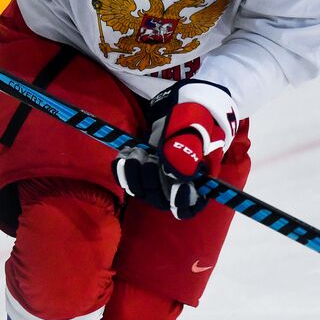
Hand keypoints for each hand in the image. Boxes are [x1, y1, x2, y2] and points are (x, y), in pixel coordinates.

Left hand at [114, 79, 238, 219]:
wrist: (182, 113)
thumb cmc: (196, 124)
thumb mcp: (198, 135)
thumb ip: (190, 154)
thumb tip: (177, 175)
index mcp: (198, 183)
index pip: (188, 207)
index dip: (181, 201)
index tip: (176, 185)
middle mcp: (176, 188)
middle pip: (160, 199)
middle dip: (151, 179)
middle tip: (150, 158)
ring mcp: (157, 182)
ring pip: (140, 191)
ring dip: (134, 173)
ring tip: (137, 152)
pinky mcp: (142, 173)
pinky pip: (126, 180)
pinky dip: (121, 169)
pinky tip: (125, 154)